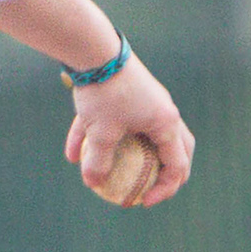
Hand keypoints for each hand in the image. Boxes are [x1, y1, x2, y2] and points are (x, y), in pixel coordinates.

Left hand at [65, 56, 192, 206]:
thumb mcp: (100, 133)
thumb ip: (99, 161)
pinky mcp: (129, 92)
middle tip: (149, 188)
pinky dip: (100, 135)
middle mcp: (163, 111)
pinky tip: (73, 152)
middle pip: (173, 148)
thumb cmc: (105, 93)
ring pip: (144, 135)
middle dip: (164, 172)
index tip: (143, 202)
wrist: (95, 50)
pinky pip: (118, 121)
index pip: (177, 165)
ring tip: (113, 173)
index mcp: (166, 123)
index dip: (165, 189)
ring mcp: (148, 100)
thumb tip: (94, 184)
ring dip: (129, 154)